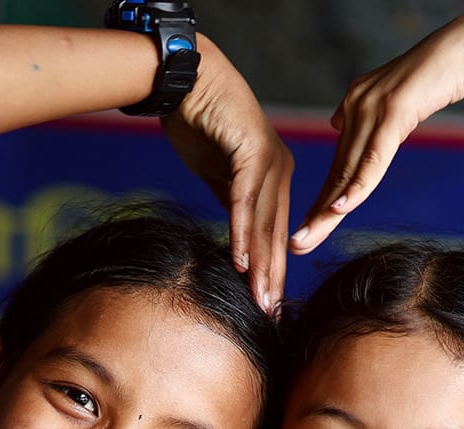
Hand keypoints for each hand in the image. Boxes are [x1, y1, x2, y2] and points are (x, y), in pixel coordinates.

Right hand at [162, 36, 292, 312]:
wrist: (184, 79)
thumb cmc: (198, 121)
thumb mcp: (216, 173)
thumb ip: (231, 202)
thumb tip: (238, 238)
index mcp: (273, 175)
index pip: (275, 229)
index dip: (272, 267)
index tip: (269, 302)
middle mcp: (278, 168)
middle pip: (276, 231)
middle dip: (273, 275)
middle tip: (270, 313)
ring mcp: (269, 159)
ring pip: (265, 220)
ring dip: (262, 262)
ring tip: (259, 297)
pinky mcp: (251, 150)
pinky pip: (245, 199)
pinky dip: (243, 230)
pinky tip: (241, 259)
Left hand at [293, 12, 463, 253]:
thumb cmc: (442, 75)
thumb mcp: (398, 100)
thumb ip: (370, 117)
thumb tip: (339, 125)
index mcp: (354, 104)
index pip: (338, 164)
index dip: (323, 200)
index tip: (307, 230)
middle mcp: (355, 105)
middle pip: (335, 172)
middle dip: (315, 214)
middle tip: (294, 247)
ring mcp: (372, 108)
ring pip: (348, 171)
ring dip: (326, 211)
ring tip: (306, 239)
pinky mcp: (393, 111)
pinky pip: (373, 158)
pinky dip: (357, 186)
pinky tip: (340, 209)